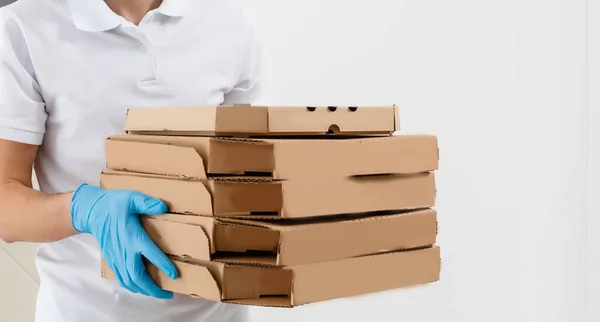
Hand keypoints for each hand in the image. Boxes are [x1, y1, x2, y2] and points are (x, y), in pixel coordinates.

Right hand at [70, 184, 177, 298]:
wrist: (92, 212)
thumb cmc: (114, 204)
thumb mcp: (132, 198)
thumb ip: (147, 203)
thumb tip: (163, 207)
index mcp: (133, 236)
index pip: (151, 254)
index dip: (163, 266)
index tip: (174, 275)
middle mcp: (125, 251)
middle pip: (138, 276)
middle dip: (153, 289)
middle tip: (168, 294)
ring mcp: (117, 257)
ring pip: (129, 281)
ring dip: (144, 290)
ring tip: (158, 293)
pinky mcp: (112, 260)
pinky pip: (122, 278)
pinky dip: (132, 286)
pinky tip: (141, 287)